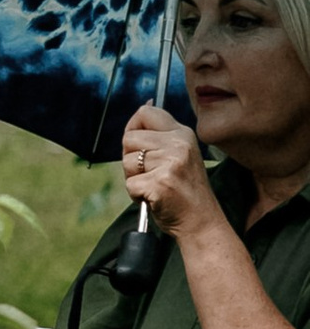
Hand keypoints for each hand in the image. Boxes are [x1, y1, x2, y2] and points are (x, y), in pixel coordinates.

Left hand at [121, 103, 217, 241]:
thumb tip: (143, 106)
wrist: (201, 221)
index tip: (137, 143)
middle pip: (129, 138)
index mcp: (183, 134)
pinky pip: (129, 183)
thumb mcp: (180, 154)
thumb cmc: (185, 191)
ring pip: (126, 161)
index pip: (146, 112)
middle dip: (131, 158)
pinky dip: (136, 194)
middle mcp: (178, 144)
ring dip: (134, 178)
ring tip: (155, 185)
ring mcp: (170, 163)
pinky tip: (154, 198)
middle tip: (150, 173)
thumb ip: (161, 135)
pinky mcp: (159, 183)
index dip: (132, 126)